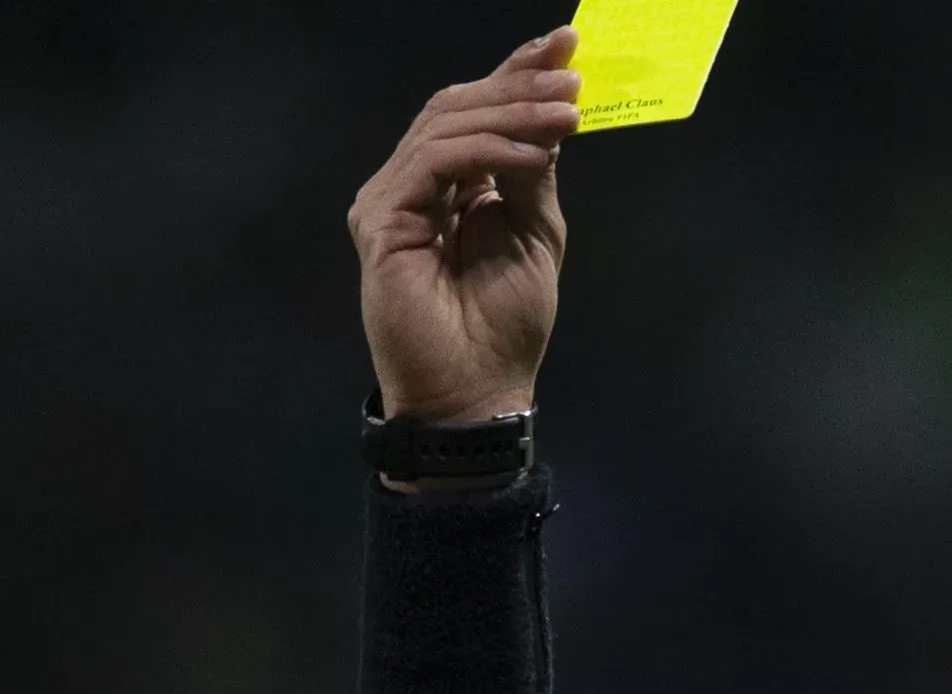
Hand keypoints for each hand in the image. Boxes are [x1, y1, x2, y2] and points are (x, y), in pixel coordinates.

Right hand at [350, 30, 579, 423]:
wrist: (474, 391)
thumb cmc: (503, 326)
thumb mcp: (535, 232)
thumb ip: (534, 173)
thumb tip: (550, 111)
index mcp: (449, 185)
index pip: (477, 114)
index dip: (515, 74)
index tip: (564, 43)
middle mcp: (413, 184)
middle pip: (456, 107)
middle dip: (517, 83)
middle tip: (571, 73)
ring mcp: (391, 200)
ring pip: (445, 126)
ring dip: (512, 113)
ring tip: (567, 112)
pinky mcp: (381, 220)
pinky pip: (434, 162)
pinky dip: (489, 152)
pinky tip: (534, 156)